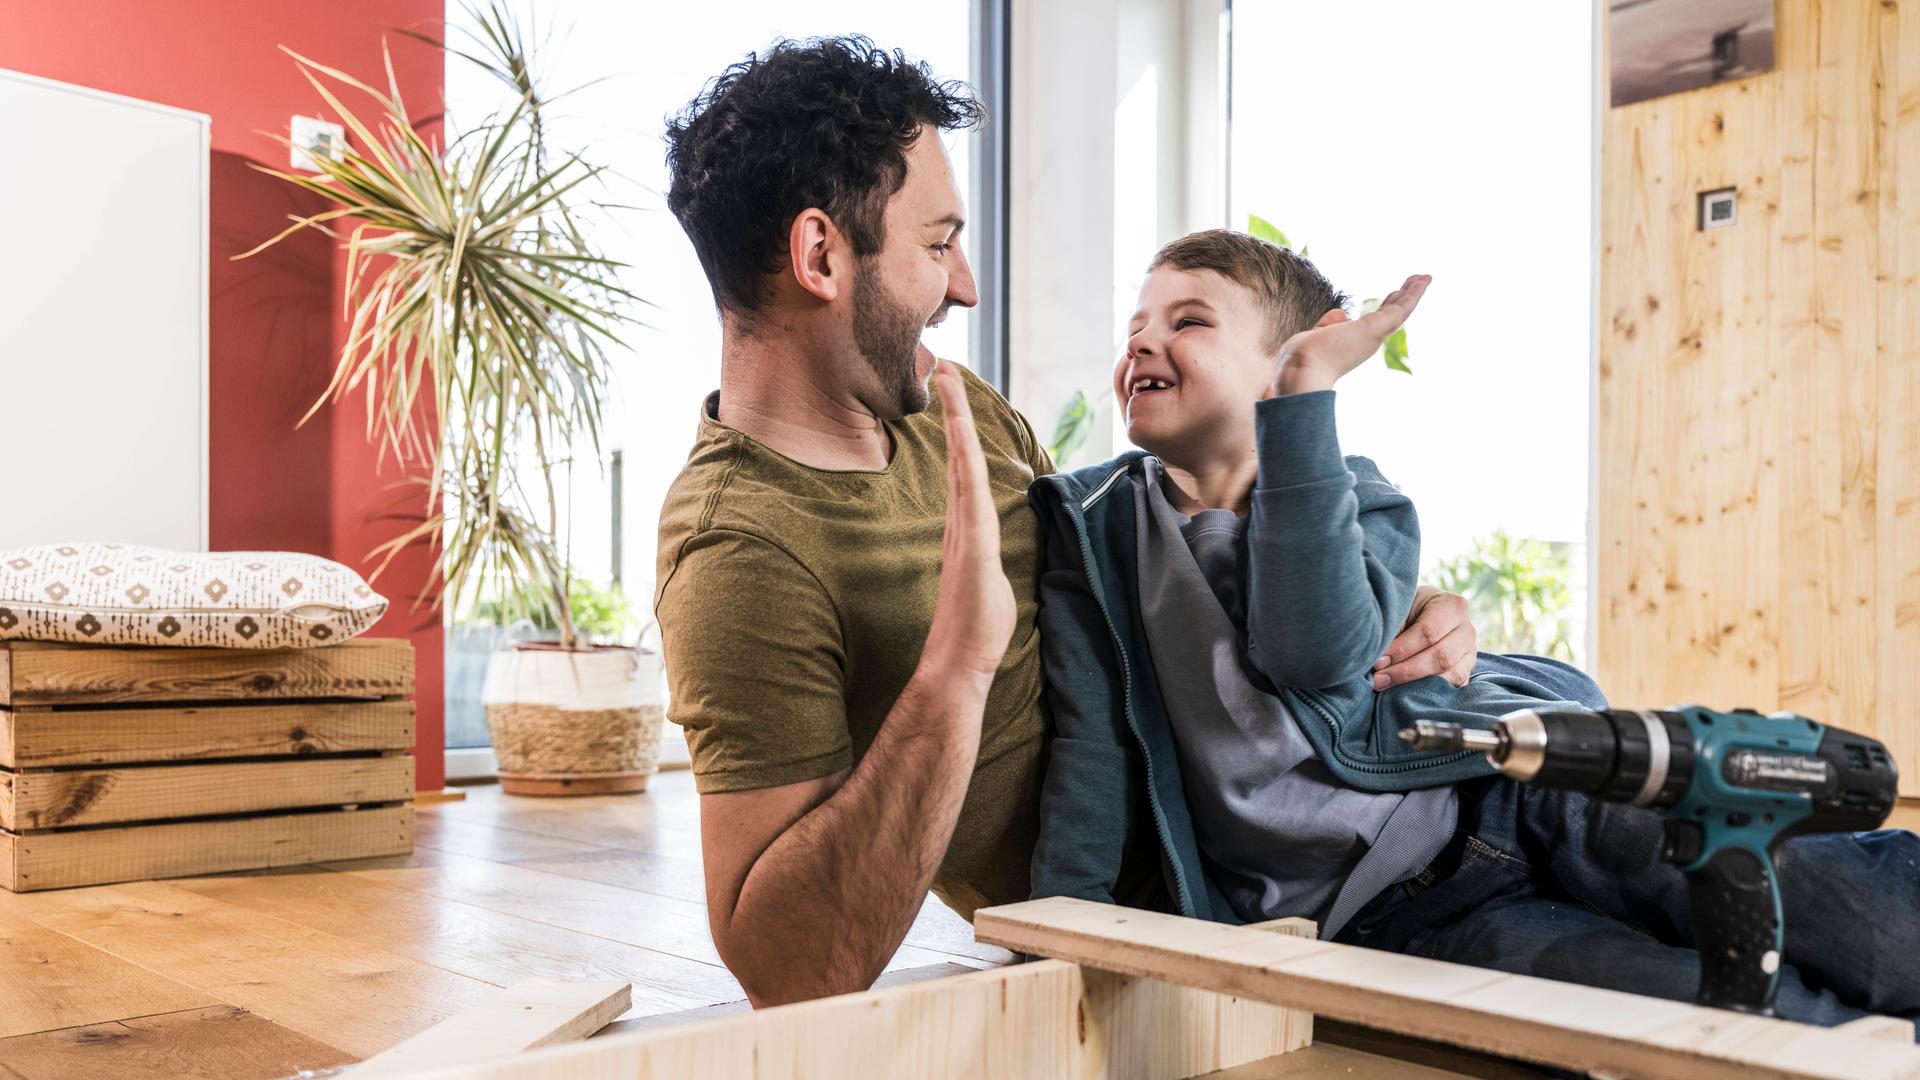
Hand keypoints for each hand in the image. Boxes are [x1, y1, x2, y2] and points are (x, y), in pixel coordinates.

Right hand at [921, 361, 1016, 684]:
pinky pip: (968, 490)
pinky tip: (959, 427)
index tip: (954, 395)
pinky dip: (962, 455)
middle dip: (952, 408)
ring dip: (955, 419)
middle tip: (944, 366)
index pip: (965, 468)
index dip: (960, 431)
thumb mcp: (992, 586)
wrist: (958, 664)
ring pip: (961, 462)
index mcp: (968, 528)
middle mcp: (961, 521)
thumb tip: (992, 567)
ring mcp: (963, 530)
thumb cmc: (975, 632)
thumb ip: (991, 566)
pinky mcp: (970, 544)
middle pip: (958, 453)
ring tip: (949, 378)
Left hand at [1272, 274, 1430, 395]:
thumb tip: (1341, 314)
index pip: (1374, 319)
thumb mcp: (1316, 334)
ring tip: (1425, 276)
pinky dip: (1414, 294)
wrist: (1301, 371)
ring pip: (1400, 310)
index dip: (1386, 304)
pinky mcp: (1376, 329)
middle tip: (1418, 281)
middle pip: (1391, 313)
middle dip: (1404, 296)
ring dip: (1414, 292)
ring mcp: (1374, 335)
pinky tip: (1423, 280)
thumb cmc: (1302, 359)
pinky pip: (1401, 308)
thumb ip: (1329, 324)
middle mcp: (1367, 340)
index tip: (1394, 293)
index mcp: (1354, 341)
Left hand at [1372, 585, 1475, 688]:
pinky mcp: (1468, 670)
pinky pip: (1455, 686)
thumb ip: (1395, 628)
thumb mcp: (1402, 607)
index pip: (1428, 632)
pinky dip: (1432, 692)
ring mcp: (1471, 651)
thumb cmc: (1410, 608)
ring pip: (1450, 674)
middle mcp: (1467, 629)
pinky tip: (1409, 694)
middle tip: (1379, 679)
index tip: (1378, 662)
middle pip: (1440, 656)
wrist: (1427, 611)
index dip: (1402, 650)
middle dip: (1406, 671)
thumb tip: (1380, 658)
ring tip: (1390, 687)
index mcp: (1452, 606)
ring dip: (1418, 685)